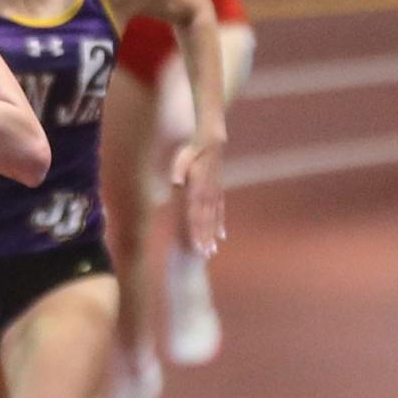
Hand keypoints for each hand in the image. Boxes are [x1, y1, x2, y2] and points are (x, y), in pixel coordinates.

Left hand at [171, 139, 225, 258]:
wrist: (211, 142)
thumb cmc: (192, 150)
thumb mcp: (182, 159)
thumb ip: (179, 171)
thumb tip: (176, 182)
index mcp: (198, 189)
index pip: (196, 215)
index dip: (196, 231)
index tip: (196, 245)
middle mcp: (207, 195)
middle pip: (205, 222)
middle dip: (205, 239)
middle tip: (206, 255)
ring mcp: (214, 194)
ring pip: (214, 219)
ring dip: (212, 236)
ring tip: (213, 250)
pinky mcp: (218, 192)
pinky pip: (220, 212)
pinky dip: (220, 224)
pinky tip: (222, 235)